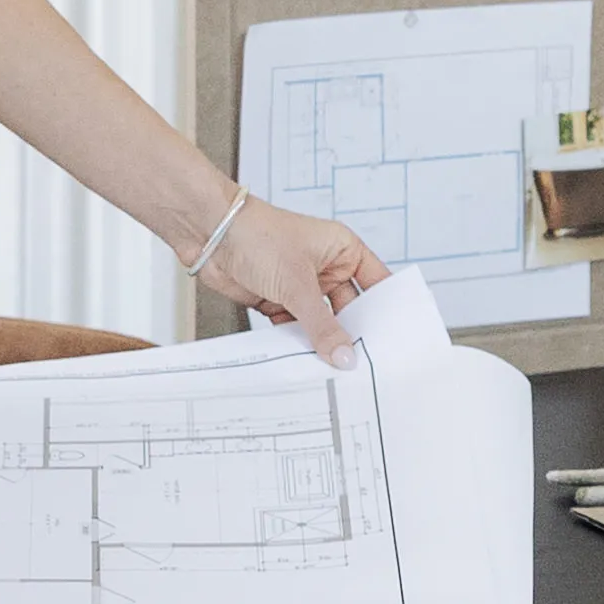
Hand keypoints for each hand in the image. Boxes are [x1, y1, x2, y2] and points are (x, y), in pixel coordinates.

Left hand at [203, 196, 387, 361]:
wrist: (209, 234)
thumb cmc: (257, 235)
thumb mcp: (297, 284)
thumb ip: (322, 324)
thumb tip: (344, 355)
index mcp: (343, 250)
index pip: (376, 284)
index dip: (385, 311)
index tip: (395, 341)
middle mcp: (325, 267)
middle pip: (349, 309)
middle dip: (352, 334)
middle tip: (362, 363)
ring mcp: (300, 285)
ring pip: (320, 322)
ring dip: (322, 341)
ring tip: (334, 368)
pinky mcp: (277, 300)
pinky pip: (295, 329)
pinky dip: (297, 343)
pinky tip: (303, 361)